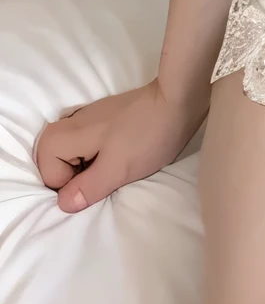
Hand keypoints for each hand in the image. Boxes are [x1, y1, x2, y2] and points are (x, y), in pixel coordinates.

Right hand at [34, 79, 208, 213]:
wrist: (177, 99)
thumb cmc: (147, 135)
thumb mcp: (117, 169)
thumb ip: (87, 188)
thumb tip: (63, 204)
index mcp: (62, 135)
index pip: (49, 177)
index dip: (71, 187)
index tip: (99, 181)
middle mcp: (66, 123)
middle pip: (54, 165)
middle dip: (76, 179)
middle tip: (105, 178)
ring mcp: (84, 118)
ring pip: (71, 156)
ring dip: (87, 170)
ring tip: (115, 169)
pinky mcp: (101, 118)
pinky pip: (86, 146)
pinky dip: (96, 157)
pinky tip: (120, 157)